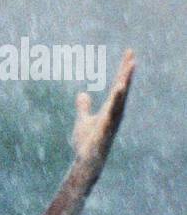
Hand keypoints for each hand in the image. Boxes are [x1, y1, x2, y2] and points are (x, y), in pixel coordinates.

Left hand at [72, 49, 134, 167]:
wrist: (86, 162)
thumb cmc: (86, 144)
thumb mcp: (83, 121)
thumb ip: (84, 107)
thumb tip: (82, 94)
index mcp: (110, 108)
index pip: (118, 85)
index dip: (123, 69)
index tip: (129, 53)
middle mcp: (115, 112)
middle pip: (122, 87)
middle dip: (126, 70)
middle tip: (131, 53)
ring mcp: (112, 120)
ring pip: (121, 97)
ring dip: (125, 80)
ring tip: (130, 65)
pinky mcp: (107, 127)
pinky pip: (113, 111)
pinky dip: (116, 99)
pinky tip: (119, 88)